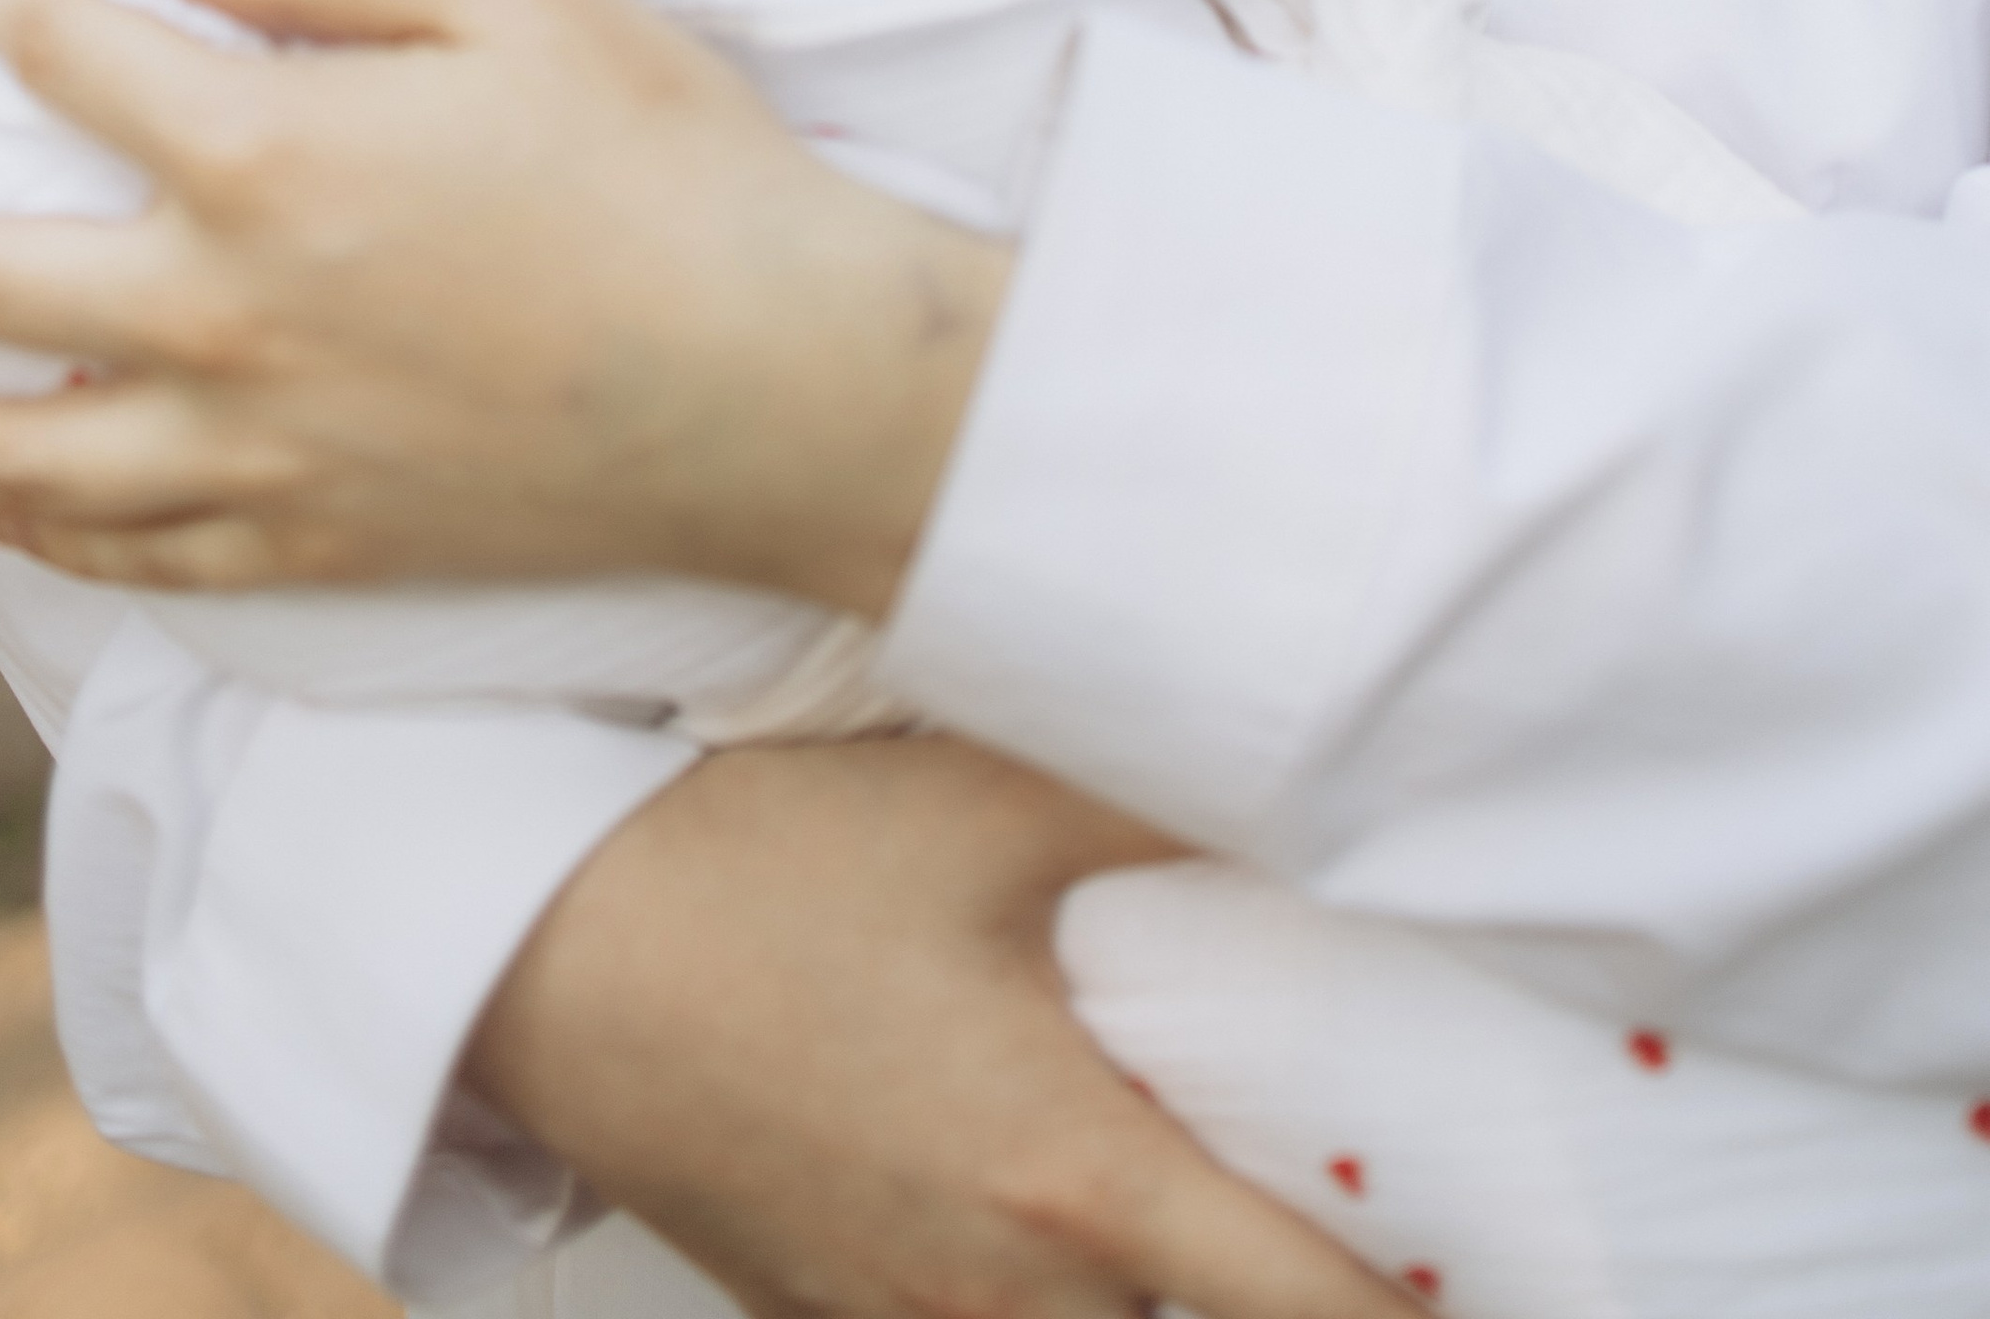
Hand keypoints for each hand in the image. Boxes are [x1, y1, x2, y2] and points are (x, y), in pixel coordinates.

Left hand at [0, 0, 1007, 613]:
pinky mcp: (319, 549)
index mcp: (270, 154)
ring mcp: (262, 455)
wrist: (785, 387)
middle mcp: (225, 318)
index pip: (67, 55)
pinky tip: (15, 504)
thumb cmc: (669, 161)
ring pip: (20, 453)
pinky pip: (136, 559)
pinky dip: (49, 532)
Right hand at [470, 733, 1406, 1318]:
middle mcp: (1003, 1295)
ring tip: (1218, 1242)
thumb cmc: (754, 872)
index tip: (1491, 1280)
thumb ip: (1156, 801)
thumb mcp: (979, 805)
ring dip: (1160, 1305)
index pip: (1312, 1318)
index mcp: (1074, 1180)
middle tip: (1353, 1243)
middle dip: (1288, 1310)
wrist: (540, 950)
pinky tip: (1063, 1238)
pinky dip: (1044, 1309)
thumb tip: (1306, 769)